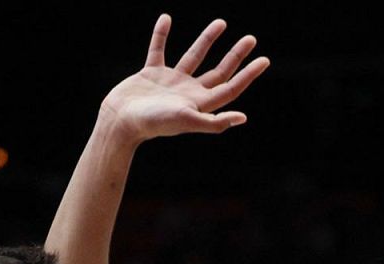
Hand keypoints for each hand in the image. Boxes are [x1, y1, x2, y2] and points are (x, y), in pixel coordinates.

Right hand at [100, 14, 269, 143]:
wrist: (119, 122)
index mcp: (200, 103)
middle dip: (235, 55)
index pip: (230, 87)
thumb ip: (214, 121)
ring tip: (221, 22)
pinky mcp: (150, 74)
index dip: (248, 75)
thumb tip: (243, 117)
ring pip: (194, 56)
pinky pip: (158, 49)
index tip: (264, 59)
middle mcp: (188, 92)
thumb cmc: (153, 123)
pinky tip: (166, 19)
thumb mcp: (186, 121)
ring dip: (207, 40)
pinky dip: (161, 34)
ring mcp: (170, 82)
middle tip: (251, 39)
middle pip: (219, 71)